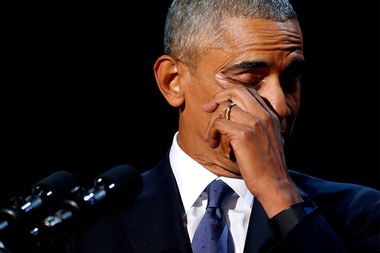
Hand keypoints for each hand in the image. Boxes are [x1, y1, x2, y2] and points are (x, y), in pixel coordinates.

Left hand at [202, 73, 301, 216]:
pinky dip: (211, 133)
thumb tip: (236, 115)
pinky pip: (219, 122)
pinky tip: (213, 144)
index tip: (219, 82)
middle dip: (219, 96)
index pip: (249, 92)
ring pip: (225, 108)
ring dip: (212, 122)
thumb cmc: (267, 166)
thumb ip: (256, 125)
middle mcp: (264, 116)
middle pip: (237, 91)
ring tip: (212, 137)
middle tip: (207, 107)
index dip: (231, 86)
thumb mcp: (267, 140)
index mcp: (271, 116)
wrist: (274, 184)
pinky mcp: (243, 135)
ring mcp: (254, 124)